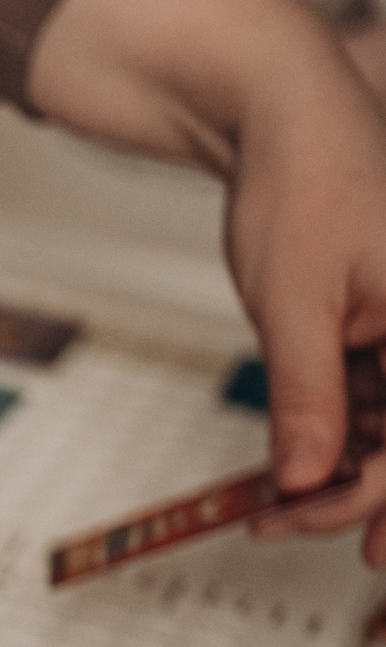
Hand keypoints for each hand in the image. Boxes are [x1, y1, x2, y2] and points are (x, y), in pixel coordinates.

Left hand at [29, 0, 385, 565]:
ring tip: (270, 510)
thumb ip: (308, 396)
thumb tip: (306, 480)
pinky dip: (333, 439)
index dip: (384, 495)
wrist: (280, 117)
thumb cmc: (302, 183)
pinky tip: (286, 473)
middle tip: (283, 525)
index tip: (327, 529)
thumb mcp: (294, 304)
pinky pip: (375, 404)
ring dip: (341, 475)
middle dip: (361, 494)